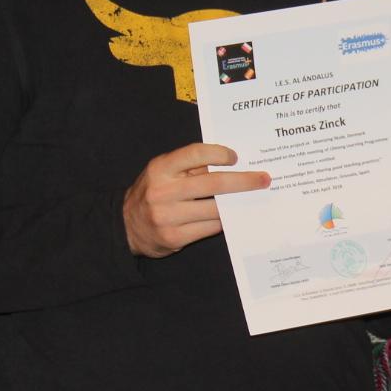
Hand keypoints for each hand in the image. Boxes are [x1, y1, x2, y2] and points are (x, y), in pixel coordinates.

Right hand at [123, 142, 270, 257]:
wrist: (126, 225)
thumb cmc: (153, 192)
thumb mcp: (163, 172)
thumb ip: (189, 166)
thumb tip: (231, 163)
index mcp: (160, 168)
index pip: (195, 154)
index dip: (219, 154)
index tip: (236, 158)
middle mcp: (163, 191)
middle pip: (213, 184)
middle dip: (244, 181)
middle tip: (264, 179)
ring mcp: (168, 216)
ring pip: (215, 209)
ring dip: (237, 203)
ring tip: (253, 198)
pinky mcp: (175, 237)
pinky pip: (210, 227)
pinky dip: (223, 220)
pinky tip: (231, 215)